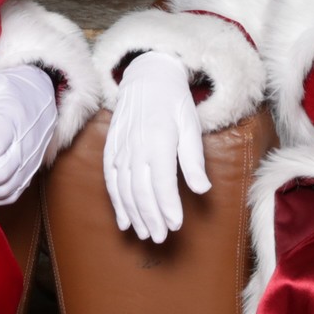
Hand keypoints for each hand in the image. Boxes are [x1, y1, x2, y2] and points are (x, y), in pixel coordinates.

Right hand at [103, 50, 209, 243]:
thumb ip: (193, 159)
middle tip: (161, 238)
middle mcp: (136, 146)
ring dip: (134, 214)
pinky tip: (124, 220)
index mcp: (158, 140)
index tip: (176, 225)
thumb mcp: (190, 125)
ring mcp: (120, 148)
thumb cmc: (174, 102)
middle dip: (151, 217)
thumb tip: (202, 189)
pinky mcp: (111, 149)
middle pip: (141, 190)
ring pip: (124, 189)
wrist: (146, 76)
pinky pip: (111, 180)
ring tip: (146, 233)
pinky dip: (116, 202)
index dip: (168, 206)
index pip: (162, 182)